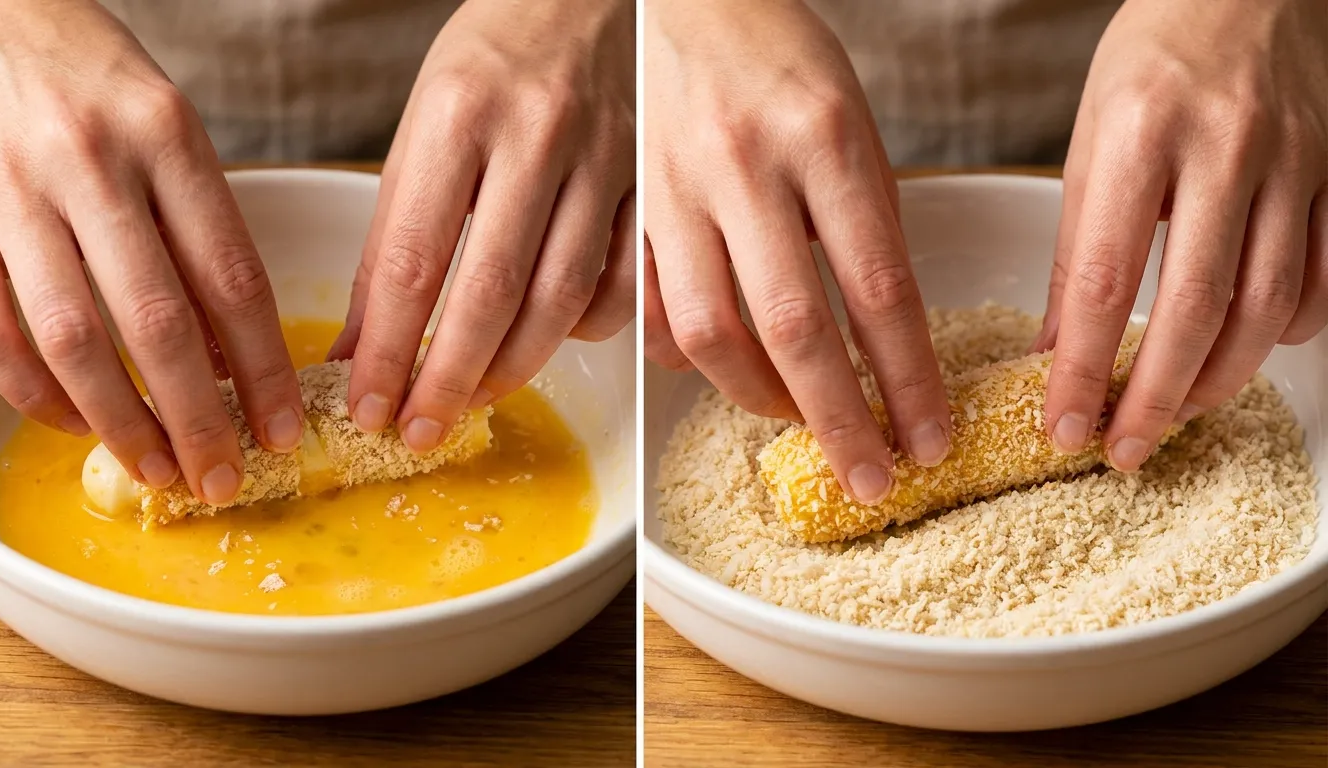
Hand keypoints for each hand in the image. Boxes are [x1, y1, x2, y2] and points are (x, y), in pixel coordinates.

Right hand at [0, 0, 302, 503]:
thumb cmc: (96, 78)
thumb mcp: (172, 131)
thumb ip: (202, 232)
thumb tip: (236, 355)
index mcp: (166, 137)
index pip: (232, 277)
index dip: (264, 368)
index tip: (282, 428)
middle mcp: (90, 164)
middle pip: (156, 323)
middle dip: (197, 417)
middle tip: (223, 477)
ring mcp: (10, 193)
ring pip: (69, 340)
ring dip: (119, 421)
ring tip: (158, 470)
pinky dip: (34, 392)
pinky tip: (75, 422)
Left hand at [329, 0, 635, 450]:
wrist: (585, 1)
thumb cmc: (490, 65)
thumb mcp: (419, 132)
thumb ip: (392, 241)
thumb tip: (360, 350)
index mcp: (457, 114)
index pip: (413, 258)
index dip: (389, 348)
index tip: (368, 404)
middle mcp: (535, 136)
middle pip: (490, 291)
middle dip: (448, 379)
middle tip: (418, 429)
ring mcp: (604, 161)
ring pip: (560, 298)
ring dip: (512, 368)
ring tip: (470, 400)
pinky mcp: (651, 186)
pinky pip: (624, 286)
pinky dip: (584, 330)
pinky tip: (549, 339)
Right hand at [644, 0, 948, 504]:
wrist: (686, 0)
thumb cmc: (780, 59)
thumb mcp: (852, 122)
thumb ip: (863, 224)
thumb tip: (877, 339)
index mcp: (826, 137)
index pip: (878, 287)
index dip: (906, 378)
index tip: (929, 435)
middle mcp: (747, 167)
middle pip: (793, 327)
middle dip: (838, 419)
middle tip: (871, 476)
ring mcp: (677, 189)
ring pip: (712, 332)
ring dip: (759, 399)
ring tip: (796, 422)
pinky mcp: (631, 209)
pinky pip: (652, 309)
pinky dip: (689, 358)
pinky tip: (722, 370)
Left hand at [1035, 0, 1327, 471]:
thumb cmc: (1150, 64)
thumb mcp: (1086, 141)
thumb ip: (1076, 246)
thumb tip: (1054, 351)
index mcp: (1138, 135)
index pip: (1103, 277)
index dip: (1081, 365)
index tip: (1063, 424)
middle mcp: (1223, 149)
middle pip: (1195, 306)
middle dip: (1155, 396)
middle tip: (1122, 448)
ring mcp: (1292, 164)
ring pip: (1266, 306)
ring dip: (1217, 380)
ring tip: (1174, 416)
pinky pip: (1318, 281)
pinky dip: (1280, 335)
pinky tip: (1239, 352)